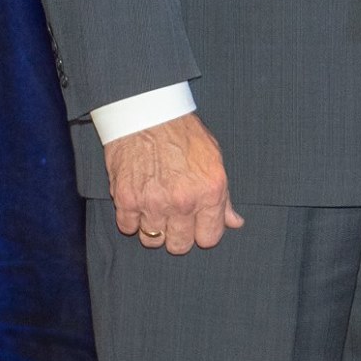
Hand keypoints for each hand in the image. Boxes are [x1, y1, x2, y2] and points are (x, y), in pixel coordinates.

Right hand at [104, 113, 243, 254]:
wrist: (148, 114)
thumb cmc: (184, 134)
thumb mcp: (214, 160)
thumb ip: (224, 197)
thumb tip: (234, 222)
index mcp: (209, 192)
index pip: (209, 238)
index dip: (204, 233)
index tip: (198, 225)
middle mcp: (183, 202)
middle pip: (180, 246)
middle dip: (179, 235)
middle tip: (175, 218)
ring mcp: (153, 203)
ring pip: (153, 241)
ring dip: (154, 228)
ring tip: (156, 208)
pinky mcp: (126, 200)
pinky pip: (128, 228)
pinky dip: (132, 220)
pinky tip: (138, 203)